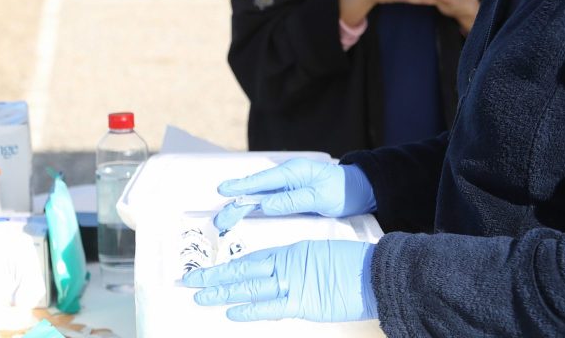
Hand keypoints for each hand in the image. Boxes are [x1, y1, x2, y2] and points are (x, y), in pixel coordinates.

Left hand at [183, 239, 375, 322]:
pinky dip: (250, 310)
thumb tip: (281, 273)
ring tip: (200, 296)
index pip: (248, 262)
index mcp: (288, 252)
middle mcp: (285, 266)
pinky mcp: (302, 304)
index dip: (226, 267)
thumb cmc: (352, 263)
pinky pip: (270, 308)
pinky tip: (230, 311)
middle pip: (241, 273)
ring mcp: (292, 285)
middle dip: (214, 278)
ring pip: (249, 288)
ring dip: (223, 293)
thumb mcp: (317, 254)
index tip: (206, 272)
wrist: (374, 273)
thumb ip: (296, 264)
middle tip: (190, 282)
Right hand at [213, 159, 374, 230]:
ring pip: (259, 197)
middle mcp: (285, 178)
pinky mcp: (289, 197)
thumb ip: (292, 201)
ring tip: (225, 220)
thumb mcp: (320, 197)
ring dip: (241, 207)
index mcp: (291, 173)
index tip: (223, 190)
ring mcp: (286, 187)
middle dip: (236, 203)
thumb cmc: (342, 191)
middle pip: (255, 191)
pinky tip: (242, 215)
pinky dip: (253, 208)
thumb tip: (264, 206)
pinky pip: (267, 202)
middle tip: (221, 219)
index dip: (241, 187)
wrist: (359, 190)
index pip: (261, 180)